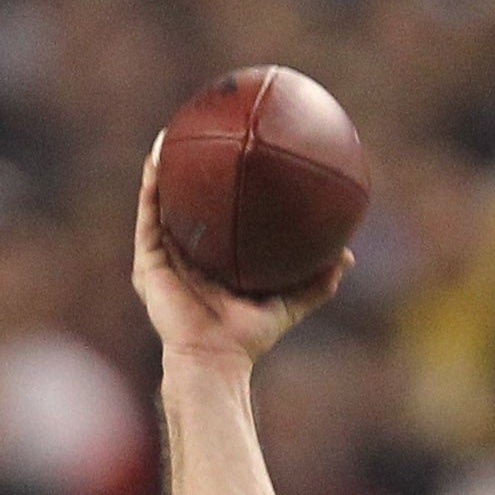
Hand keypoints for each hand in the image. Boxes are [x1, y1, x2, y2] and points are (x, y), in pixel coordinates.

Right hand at [130, 142, 348, 367]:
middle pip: (185, 205)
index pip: (216, 218)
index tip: (234, 155)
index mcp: (213, 263)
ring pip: (160, 205)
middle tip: (201, 135)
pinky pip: (148, 217)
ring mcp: (164, 259)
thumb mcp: (289, 304)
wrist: (214, 359)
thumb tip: (348, 255)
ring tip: (168, 134)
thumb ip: (317, 283)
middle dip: (188, 172)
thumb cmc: (248, 339)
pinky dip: (150, 187)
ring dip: (161, 170)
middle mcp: (185, 258)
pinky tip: (156, 158)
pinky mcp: (147, 264)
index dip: (221, 190)